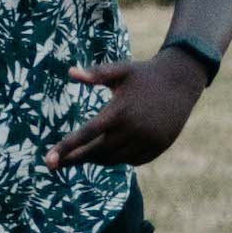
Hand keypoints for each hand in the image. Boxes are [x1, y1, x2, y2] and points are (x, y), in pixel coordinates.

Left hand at [47, 50, 209, 168]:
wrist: (182, 80)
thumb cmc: (144, 74)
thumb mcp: (120, 70)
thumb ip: (95, 73)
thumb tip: (70, 72)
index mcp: (119, 112)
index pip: (86, 135)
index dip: (65, 149)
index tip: (49, 161)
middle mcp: (134, 130)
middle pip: (97, 152)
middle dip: (77, 158)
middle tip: (59, 162)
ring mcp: (149, 140)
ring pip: (115, 159)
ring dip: (97, 159)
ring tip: (82, 156)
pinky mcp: (159, 147)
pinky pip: (133, 160)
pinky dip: (119, 158)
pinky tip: (109, 153)